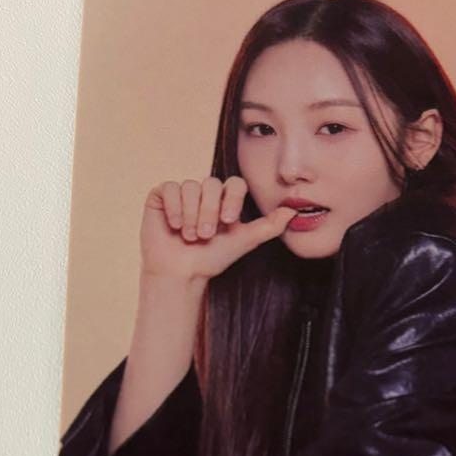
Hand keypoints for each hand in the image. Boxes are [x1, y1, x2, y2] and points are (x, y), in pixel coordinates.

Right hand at [141, 175, 297, 281]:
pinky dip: (173, 208)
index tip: (229, 222)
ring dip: (190, 214)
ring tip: (189, 236)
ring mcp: (183, 192)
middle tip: (205, 236)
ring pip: (190, 187)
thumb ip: (269, 226)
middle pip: (210, 184)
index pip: (234, 183)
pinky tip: (174, 225)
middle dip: (209, 212)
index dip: (231, 199)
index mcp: (225, 198)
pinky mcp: (162, 195)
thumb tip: (294, 211)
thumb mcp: (245, 241)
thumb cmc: (212, 258)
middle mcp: (205, 192)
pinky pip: (170, 188)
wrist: (182, 272)